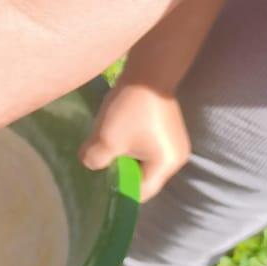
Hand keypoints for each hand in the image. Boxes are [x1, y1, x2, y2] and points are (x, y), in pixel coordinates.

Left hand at [81, 81, 190, 201]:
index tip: (99, 189)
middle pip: (143, 178)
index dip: (119, 193)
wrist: (148, 72)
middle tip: (98, 170)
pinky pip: (146, 147)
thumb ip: (95, 160)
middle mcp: (175, 157)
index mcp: (166, 165)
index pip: (141, 192)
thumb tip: (91, 164)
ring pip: (143, 161)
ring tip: (103, 153)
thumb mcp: (107, 139)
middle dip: (120, 174)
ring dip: (123, 158)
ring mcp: (173, 142)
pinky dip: (129, 147)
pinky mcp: (166, 129)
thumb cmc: (131, 110)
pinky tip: (113, 138)